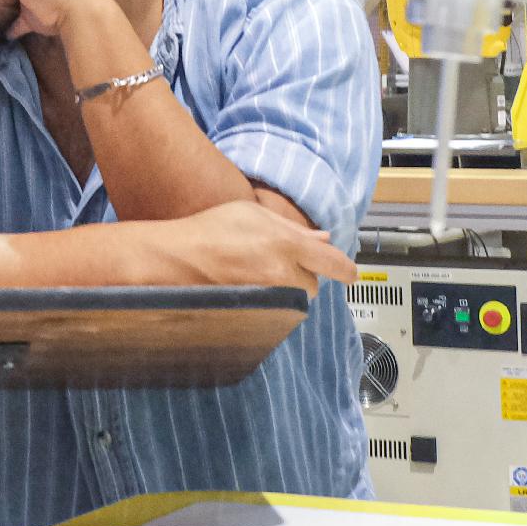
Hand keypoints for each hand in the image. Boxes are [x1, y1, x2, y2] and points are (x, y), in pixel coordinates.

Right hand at [147, 200, 355, 291]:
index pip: (335, 264)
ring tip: (260, 273)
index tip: (349, 273)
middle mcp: (282, 273)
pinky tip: (252, 286)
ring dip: (288, 289)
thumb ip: (292, 228)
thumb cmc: (210, 230)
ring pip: (296, 300)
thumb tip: (323, 240)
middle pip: (315, 286)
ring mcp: (269, 296)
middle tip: (281, 262)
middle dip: (306, 276)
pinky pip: (277, 310)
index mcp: (286, 244)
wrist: (177, 259)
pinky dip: (272, 301)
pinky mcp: (257, 313)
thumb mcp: (252, 212)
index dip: (346, 270)